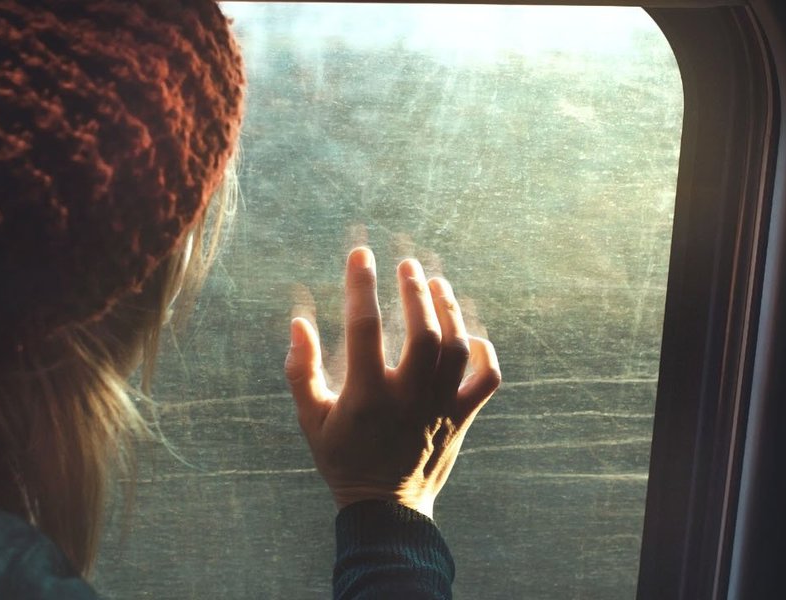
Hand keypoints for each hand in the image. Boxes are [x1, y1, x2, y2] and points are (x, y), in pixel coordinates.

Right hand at [284, 247, 500, 517]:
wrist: (386, 509)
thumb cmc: (343, 459)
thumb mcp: (312, 419)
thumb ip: (301, 371)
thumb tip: (298, 323)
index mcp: (367, 395)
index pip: (365, 327)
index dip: (361, 285)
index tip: (360, 254)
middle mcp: (408, 398)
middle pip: (423, 332)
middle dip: (416, 291)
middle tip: (407, 264)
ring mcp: (440, 408)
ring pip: (457, 348)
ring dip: (450, 310)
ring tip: (438, 284)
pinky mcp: (462, 417)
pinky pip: (486, 378)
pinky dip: (484, 351)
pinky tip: (468, 333)